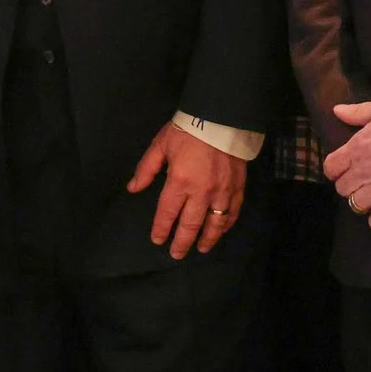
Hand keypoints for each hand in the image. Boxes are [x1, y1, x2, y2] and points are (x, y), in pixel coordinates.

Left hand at [127, 121, 246, 258]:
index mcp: (179, 181)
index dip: (162, 229)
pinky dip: (226, 224)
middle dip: (182, 241)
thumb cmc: (187, 130)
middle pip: (190, 224)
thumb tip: (133, 188)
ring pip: (214, 224)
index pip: (168, 213)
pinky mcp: (238, 187)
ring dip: (207, 239)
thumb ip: (146, 169)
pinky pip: (233, 212)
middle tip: (177, 254)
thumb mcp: (160, 145)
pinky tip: (221, 230)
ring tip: (201, 249)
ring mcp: (222, 192)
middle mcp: (201, 192)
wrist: (221, 117)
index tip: (158, 240)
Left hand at [326, 98, 370, 229]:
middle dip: (350, 187)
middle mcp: (363, 170)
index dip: (336, 171)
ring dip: (363, 203)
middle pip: (342, 189)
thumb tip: (336, 111)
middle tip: (364, 184)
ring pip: (356, 205)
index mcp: (356, 147)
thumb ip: (357, 112)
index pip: (330, 168)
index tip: (346, 170)